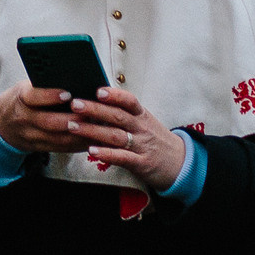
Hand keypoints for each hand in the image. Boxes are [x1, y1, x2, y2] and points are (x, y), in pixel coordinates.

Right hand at [0, 84, 93, 154]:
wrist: (2, 123)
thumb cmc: (21, 100)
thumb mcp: (26, 87)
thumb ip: (44, 86)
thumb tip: (74, 81)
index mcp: (20, 98)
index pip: (33, 97)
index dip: (50, 95)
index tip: (68, 94)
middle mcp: (24, 118)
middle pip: (48, 122)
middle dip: (71, 120)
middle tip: (90, 115)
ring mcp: (31, 135)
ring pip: (57, 139)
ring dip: (78, 135)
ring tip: (96, 129)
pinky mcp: (39, 147)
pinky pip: (61, 148)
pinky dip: (78, 145)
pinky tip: (91, 140)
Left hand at [67, 86, 186, 189]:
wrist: (181, 164)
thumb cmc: (154, 138)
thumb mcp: (144, 121)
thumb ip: (123, 112)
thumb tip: (94, 98)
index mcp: (142, 115)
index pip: (130, 101)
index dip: (114, 95)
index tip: (98, 90)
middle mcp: (142, 128)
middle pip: (118, 116)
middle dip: (95, 109)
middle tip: (74, 104)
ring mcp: (142, 146)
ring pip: (116, 136)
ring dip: (93, 130)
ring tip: (73, 126)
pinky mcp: (142, 164)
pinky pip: (123, 157)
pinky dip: (107, 154)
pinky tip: (91, 151)